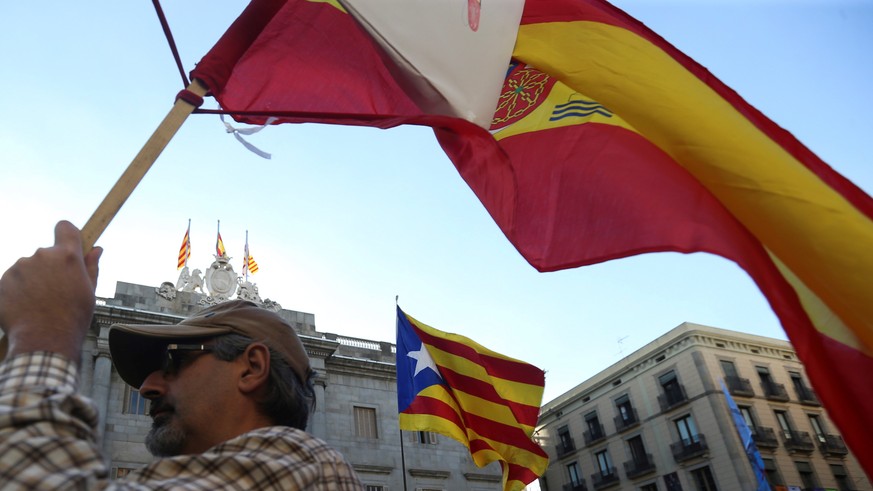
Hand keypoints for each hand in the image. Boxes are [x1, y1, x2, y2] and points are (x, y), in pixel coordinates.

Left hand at [0, 221, 101, 362]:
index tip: (68, 244)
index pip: (65, 227)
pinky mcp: (2, 281)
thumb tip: (96, 250)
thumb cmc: (71, 318)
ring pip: (28, 268)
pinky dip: (18, 291)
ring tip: (39, 303)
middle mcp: (41, 256)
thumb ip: (91, 267)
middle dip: (50, 268)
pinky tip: (26, 307)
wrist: (44, 341)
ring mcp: (19, 267)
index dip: (67, 234)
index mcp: (67, 256)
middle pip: (47, 254)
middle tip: (56, 292)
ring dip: (33, 280)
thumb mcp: (89, 292)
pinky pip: (12, 281)